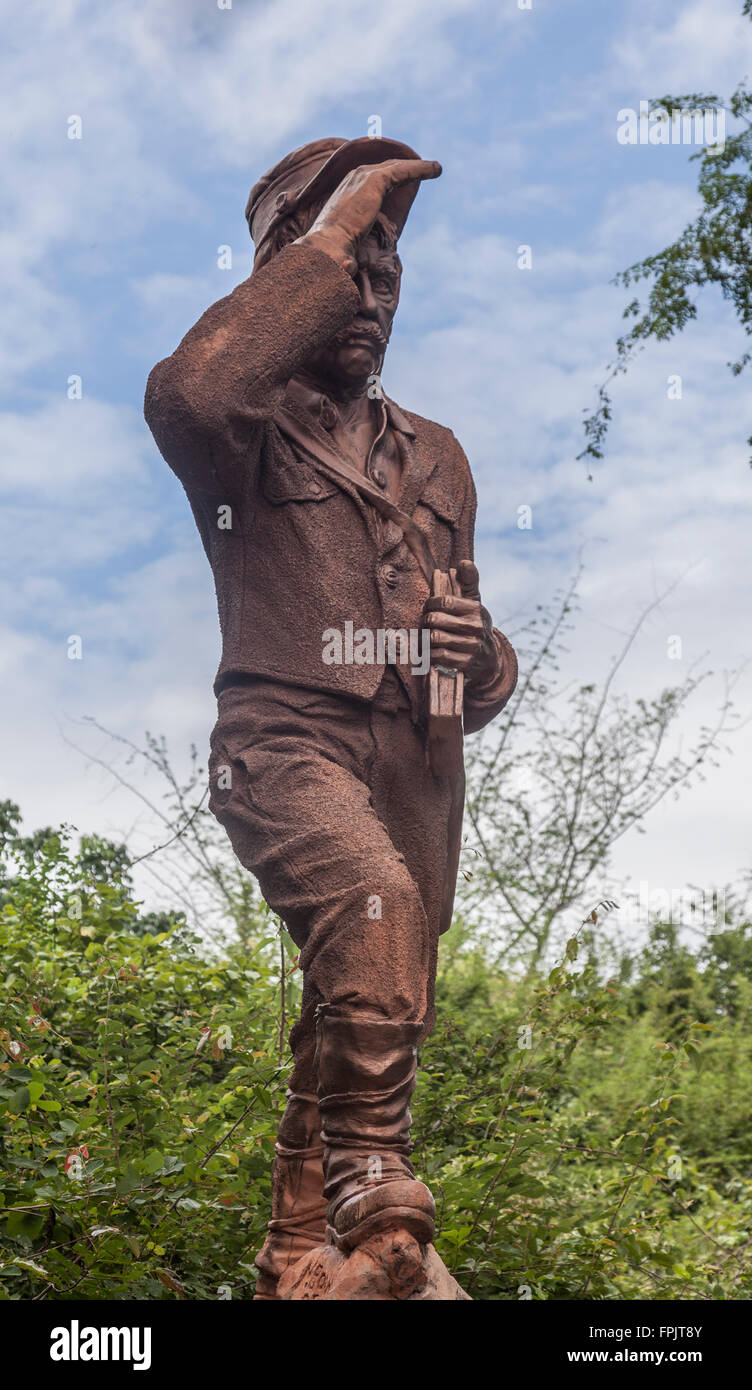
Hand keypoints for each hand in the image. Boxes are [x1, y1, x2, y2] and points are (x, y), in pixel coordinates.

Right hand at [299, 158, 441, 273]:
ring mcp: (363, 177)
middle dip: (404, 167)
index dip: (389, 176)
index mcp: (346, 190)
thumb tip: (354, 264)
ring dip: (417, 167)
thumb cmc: (335, 249)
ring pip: (396, 167)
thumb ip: (358, 239)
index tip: (404, 178)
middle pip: (385, 168)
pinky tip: (435, 170)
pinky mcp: (375, 180)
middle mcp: (353, 179)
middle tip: (423, 168)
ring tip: (435, 168)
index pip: (371, 178)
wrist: (328, 244)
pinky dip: (420, 169)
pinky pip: (403, 170)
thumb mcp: (348, 238)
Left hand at [423, 561, 496, 681]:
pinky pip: (438, 657)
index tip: (428, 609)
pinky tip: (431, 653)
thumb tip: (465, 562)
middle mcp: (476, 627)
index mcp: (476, 609)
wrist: (489, 662)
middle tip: (424, 626)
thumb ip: (469, 582)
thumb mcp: (475, 605)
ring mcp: (473, 646)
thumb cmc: (474, 627)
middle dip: (425, 623)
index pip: (443, 602)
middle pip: (435, 620)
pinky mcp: (467, 664)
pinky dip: (430, 655)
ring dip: (425, 640)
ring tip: (426, 639)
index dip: (429, 605)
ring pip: (434, 638)